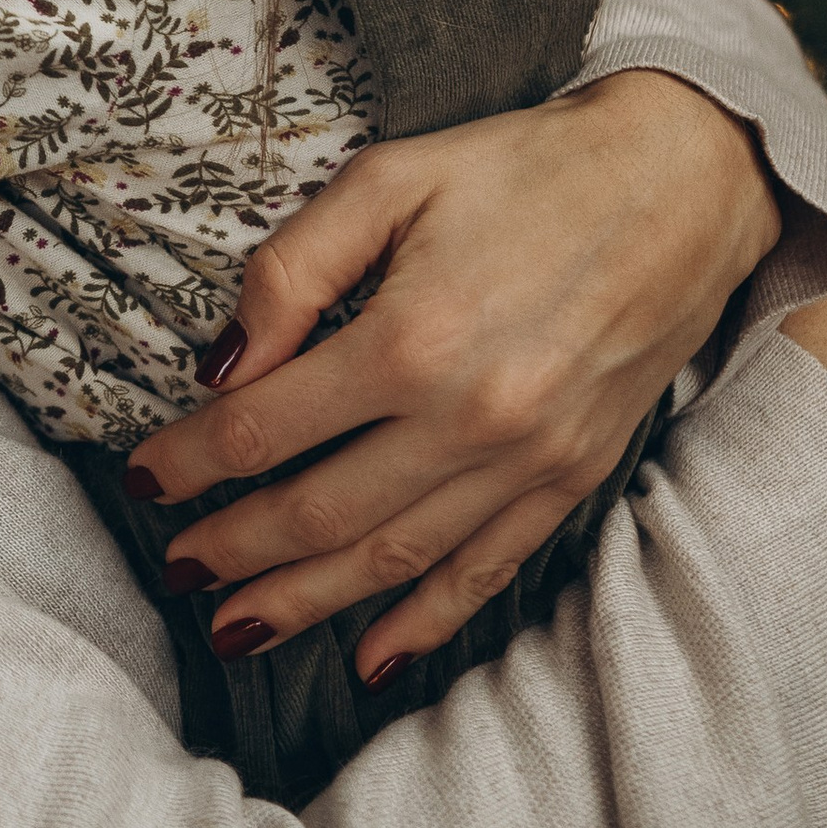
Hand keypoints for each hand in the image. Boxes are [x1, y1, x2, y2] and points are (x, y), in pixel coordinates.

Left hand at [124, 70, 782, 682]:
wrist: (682, 181)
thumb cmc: (523, 167)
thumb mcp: (390, 178)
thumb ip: (295, 269)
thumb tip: (224, 365)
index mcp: (410, 337)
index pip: (264, 428)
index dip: (191, 461)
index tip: (144, 478)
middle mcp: (469, 417)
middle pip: (318, 513)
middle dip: (233, 550)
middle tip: (175, 571)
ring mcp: (528, 460)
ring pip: (392, 559)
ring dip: (307, 603)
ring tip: (238, 627)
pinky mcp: (574, 477)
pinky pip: (488, 570)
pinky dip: (426, 623)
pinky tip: (373, 660)